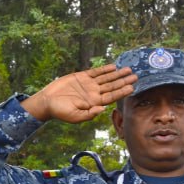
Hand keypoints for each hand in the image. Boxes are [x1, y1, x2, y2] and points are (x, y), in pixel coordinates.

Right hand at [21, 64, 136, 123]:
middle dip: (124, 81)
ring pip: (107, 78)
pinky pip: (95, 72)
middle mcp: (94, 93)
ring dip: (117, 74)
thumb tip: (102, 109)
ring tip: (128, 69)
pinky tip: (113, 66)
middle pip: (112, 86)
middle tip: (135, 76)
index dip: (122, 91)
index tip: (132, 87)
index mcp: (94, 103)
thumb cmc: (60, 112)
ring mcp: (88, 85)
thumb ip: (89, 114)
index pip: (112, 96)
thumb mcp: (75, 117)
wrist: (47, 101)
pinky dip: (104, 69)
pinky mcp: (81, 77)